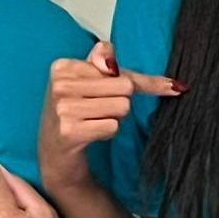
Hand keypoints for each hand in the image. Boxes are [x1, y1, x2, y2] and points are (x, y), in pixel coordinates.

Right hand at [38, 41, 181, 191]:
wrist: (54, 153)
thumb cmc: (75, 112)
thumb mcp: (88, 80)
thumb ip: (110, 64)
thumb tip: (146, 74)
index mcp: (63, 66)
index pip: (117, 66)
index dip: (136, 80)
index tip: (164, 86)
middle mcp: (60, 84)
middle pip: (124, 87)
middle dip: (121, 101)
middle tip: (100, 110)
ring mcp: (63, 109)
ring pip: (122, 107)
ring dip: (116, 118)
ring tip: (94, 121)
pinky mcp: (70, 131)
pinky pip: (113, 126)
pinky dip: (109, 132)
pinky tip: (91, 133)